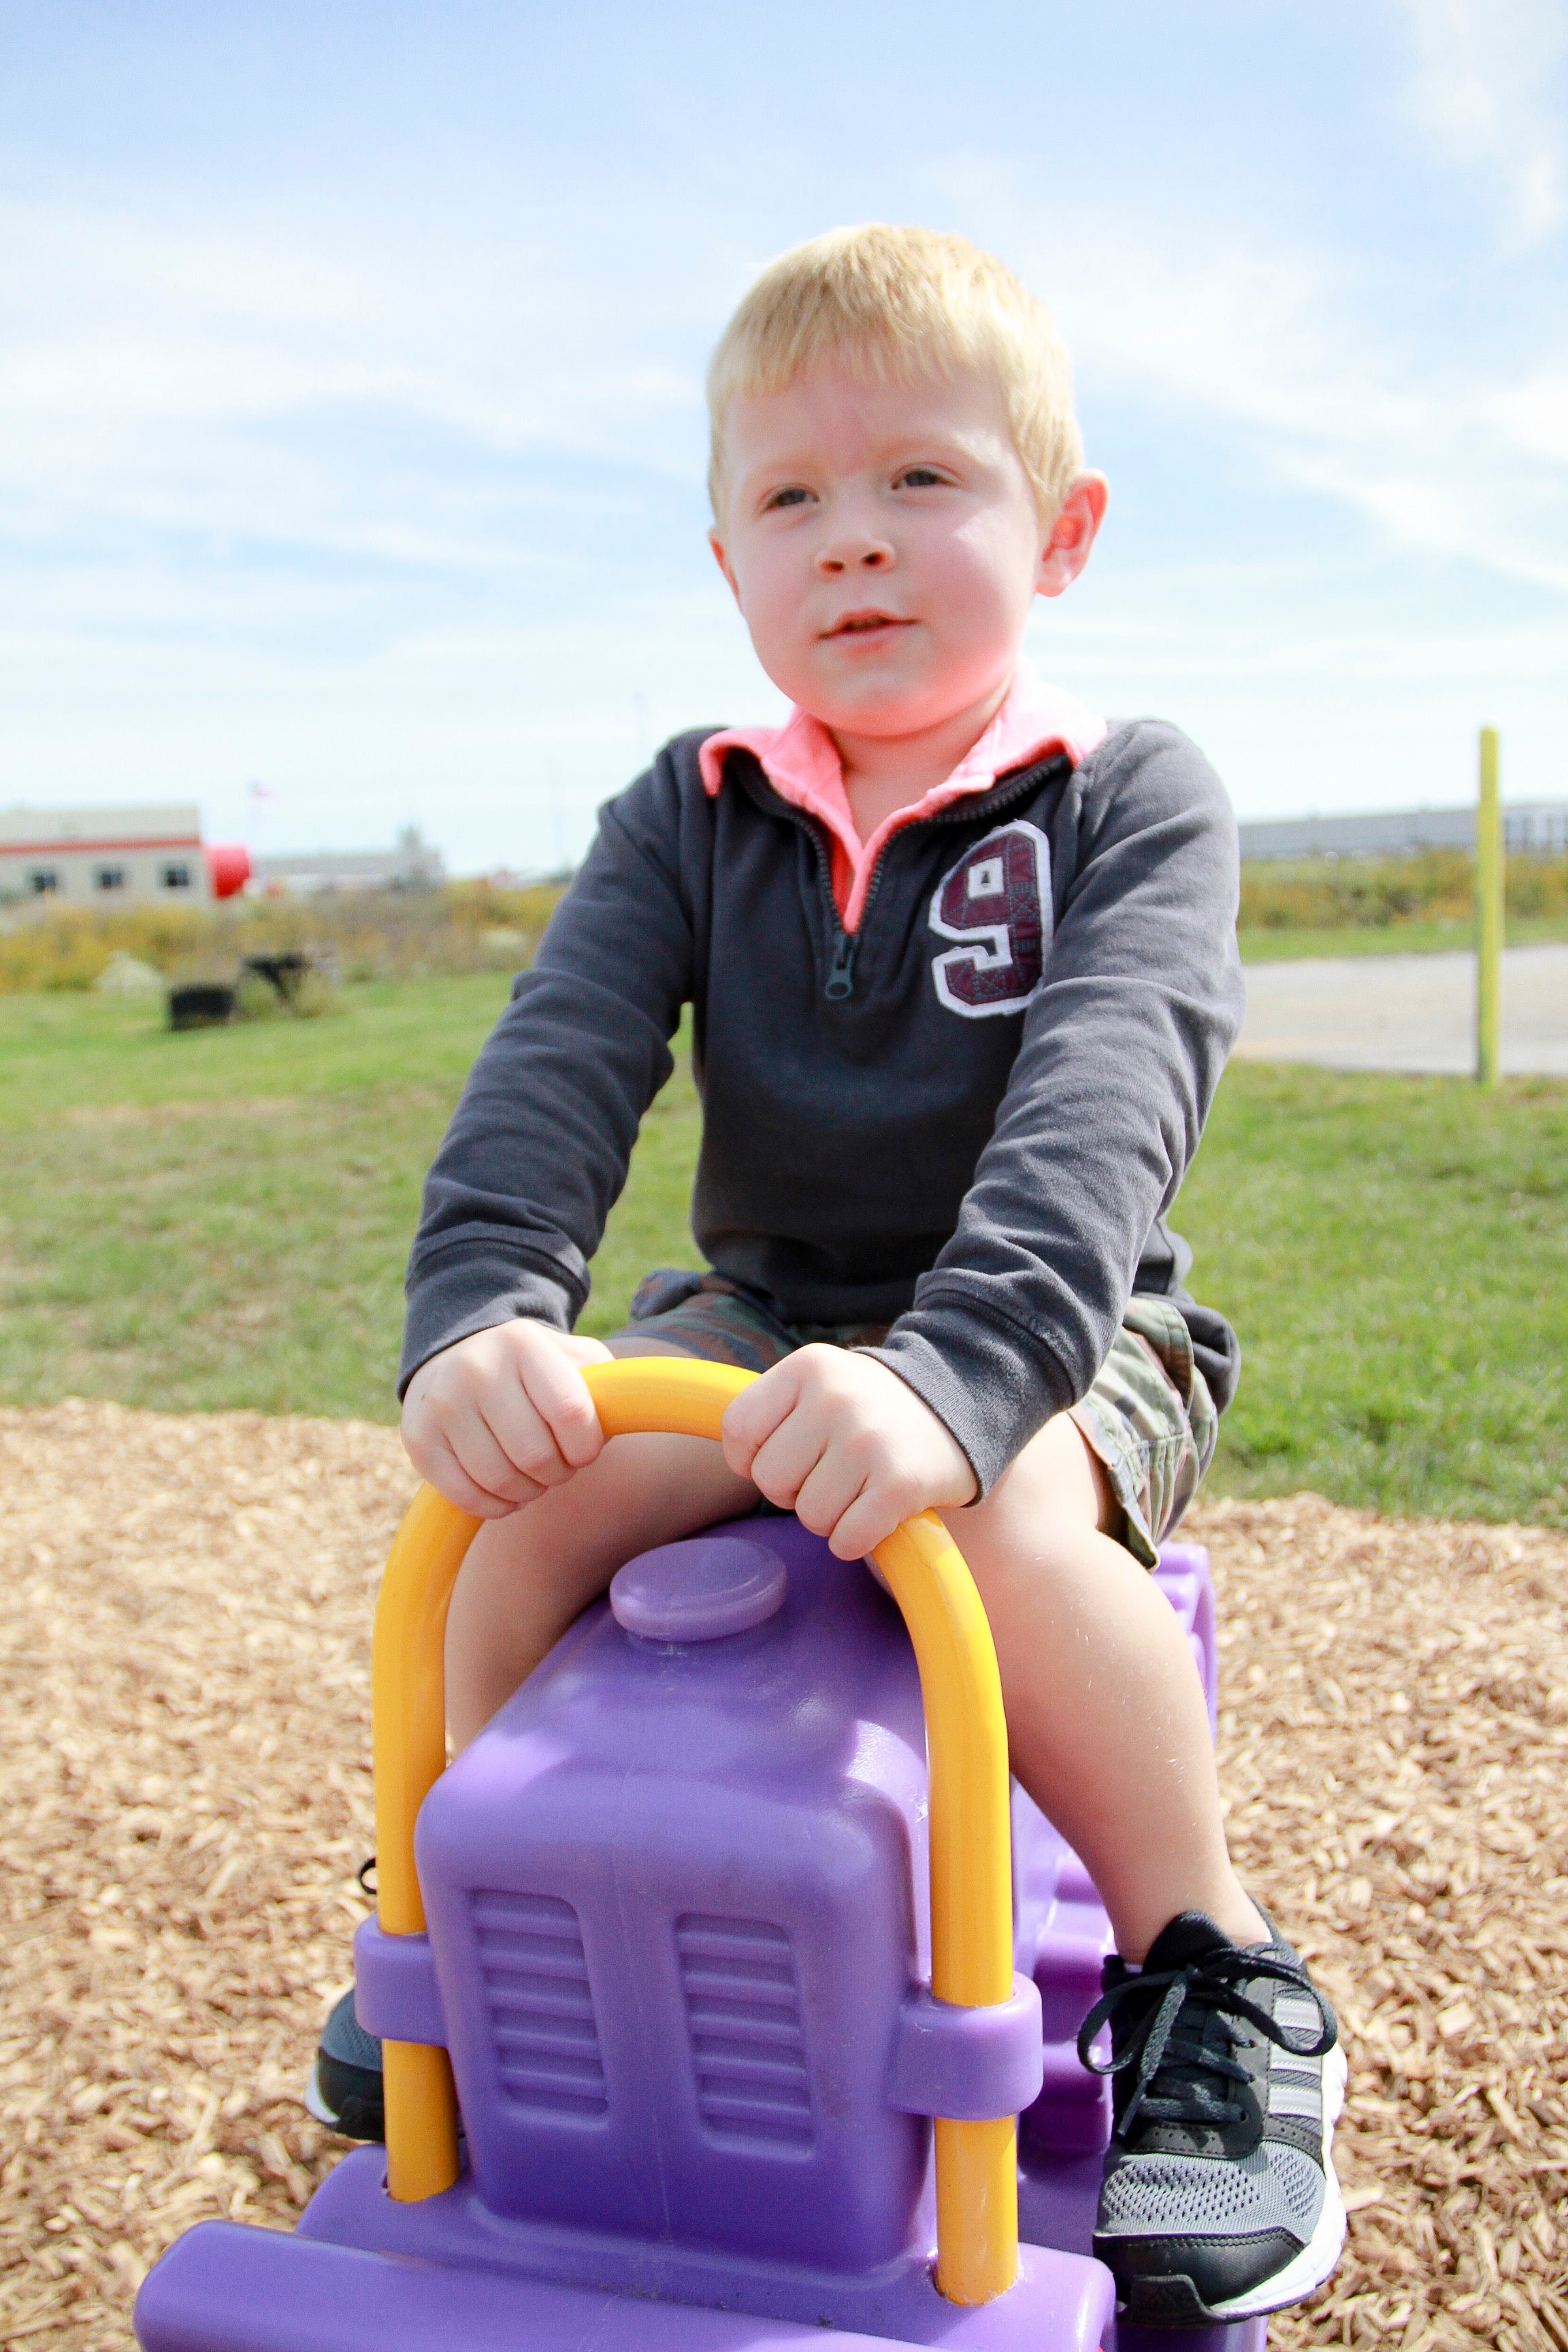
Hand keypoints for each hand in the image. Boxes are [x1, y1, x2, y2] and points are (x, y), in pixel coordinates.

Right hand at [402, 1319, 612, 1517]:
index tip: (585, 1449)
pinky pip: (466, 1496)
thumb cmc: (534, 1370)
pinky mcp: (418, 1438)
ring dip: (529, 1491)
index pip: (572, 1413)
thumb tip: (614, 1425)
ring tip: (533, 1475)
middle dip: (559, 1472)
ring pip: (500, 1481)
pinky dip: (496, 1506)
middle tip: (558, 1464)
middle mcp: (476, 1369)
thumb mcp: (574, 1358)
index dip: (587, 1447)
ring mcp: (442, 1404)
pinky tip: (506, 1492)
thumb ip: (606, 1386)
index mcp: (523, 1344)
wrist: (459, 1357)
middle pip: (536, 1455)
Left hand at [720, 1345, 977, 1559]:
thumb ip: (772, 1410)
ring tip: (857, 1486)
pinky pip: (847, 1540)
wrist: (962, 1405)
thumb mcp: (820, 1382)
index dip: (751, 1457)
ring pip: (808, 1516)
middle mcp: (836, 1399)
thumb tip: (736, 1460)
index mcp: (807, 1367)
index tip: (785, 1454)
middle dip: (793, 1489)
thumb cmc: (870, 1407)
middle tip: (828, 1472)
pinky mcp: (901, 1484)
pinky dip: (856, 1539)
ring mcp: (869, 1441)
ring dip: (829, 1516)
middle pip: (769, 1479)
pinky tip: (875, 1513)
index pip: (739, 1430)